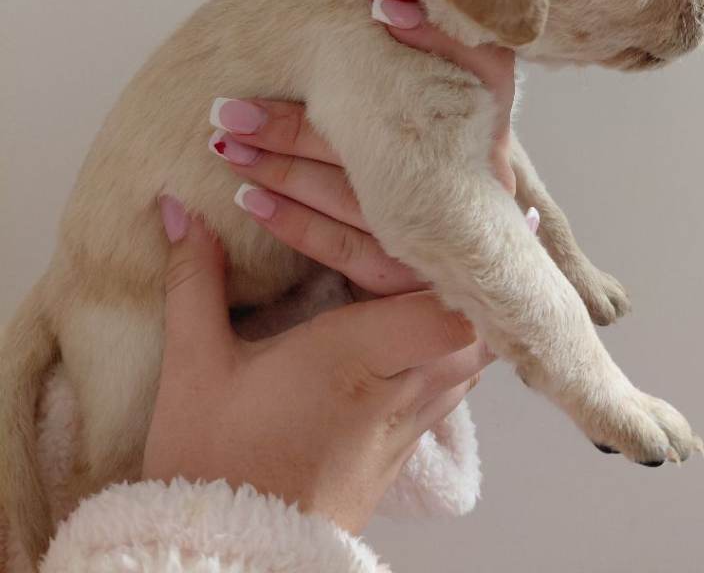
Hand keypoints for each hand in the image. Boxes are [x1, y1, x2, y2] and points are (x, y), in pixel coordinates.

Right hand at [144, 199, 492, 534]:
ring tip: (462, 267)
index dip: (460, 264)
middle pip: (481, 330)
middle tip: (471, 229)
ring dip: (474, 312)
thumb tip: (179, 209)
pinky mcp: (403, 449)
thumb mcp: (195, 367)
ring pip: (475, 360)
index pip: (450, 310)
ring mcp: (407, 425)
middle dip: (479, 281)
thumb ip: (196, 280)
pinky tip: (434, 325)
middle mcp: (398, 391)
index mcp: (356, 361)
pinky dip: (460, 349)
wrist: (230, 559)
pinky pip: (454, 387)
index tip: (446, 220)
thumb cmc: (214, 464)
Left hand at [209, 0, 535, 295]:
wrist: (476, 262)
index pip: (478, 69)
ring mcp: (444, 232)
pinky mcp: (413, 277)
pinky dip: (293, 223)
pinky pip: (342, 248)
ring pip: (349, 194)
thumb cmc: (452, 169)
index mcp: (486, 128)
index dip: (430, 38)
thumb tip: (382, 5)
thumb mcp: (459, 115)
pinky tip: (250, 201)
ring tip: (226, 146)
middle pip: (377, 142)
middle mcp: (473, 178)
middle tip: (228, 108)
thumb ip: (429, 61)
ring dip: (280, 170)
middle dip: (294, 125)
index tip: (378, 9)